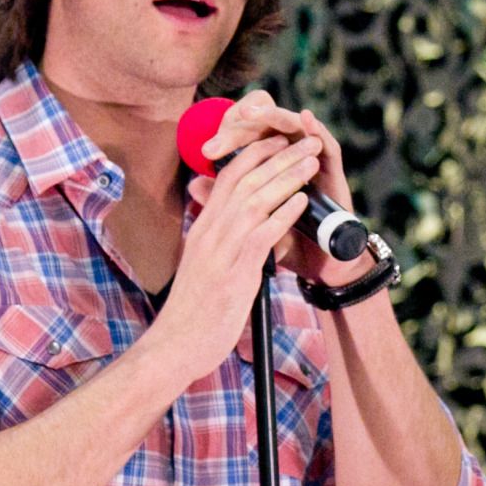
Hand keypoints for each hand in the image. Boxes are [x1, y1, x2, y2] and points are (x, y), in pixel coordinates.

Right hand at [148, 119, 316, 381]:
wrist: (176, 344)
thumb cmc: (193, 310)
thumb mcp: (203, 266)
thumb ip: (219, 242)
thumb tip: (237, 228)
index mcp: (202, 228)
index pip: (227, 177)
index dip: (255, 154)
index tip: (279, 142)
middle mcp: (209, 232)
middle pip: (245, 181)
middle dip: (278, 157)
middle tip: (304, 141)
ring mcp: (220, 251)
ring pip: (255, 200)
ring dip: (287, 177)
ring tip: (310, 161)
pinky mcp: (234, 272)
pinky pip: (262, 234)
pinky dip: (284, 213)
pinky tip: (302, 201)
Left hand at [190, 91, 373, 286]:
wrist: (320, 266)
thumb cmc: (286, 243)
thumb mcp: (251, 224)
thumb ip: (227, 204)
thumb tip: (194, 186)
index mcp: (270, 170)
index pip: (248, 143)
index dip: (229, 140)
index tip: (207, 148)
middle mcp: (292, 162)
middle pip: (270, 131)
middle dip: (251, 124)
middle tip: (234, 118)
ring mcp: (315, 164)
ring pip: (297, 131)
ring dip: (279, 118)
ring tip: (262, 110)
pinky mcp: (336, 172)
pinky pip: (328, 144)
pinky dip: (318, 129)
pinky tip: (306, 117)